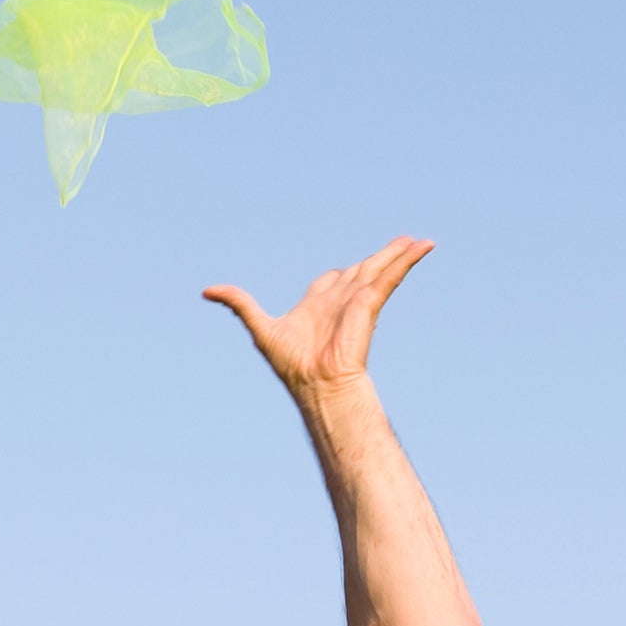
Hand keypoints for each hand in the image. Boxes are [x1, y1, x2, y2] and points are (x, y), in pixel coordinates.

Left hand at [203, 236, 432, 400]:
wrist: (317, 383)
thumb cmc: (292, 365)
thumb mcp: (260, 327)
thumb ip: (238, 303)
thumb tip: (206, 291)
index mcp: (317, 306)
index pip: (333, 281)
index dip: (340, 273)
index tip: (347, 268)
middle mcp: (339, 302)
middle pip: (361, 271)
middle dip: (379, 257)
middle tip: (400, 242)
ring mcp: (356, 302)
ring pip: (379, 270)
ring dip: (397, 254)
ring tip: (416, 241)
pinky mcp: (369, 304)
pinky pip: (390, 277)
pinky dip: (404, 261)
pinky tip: (419, 248)